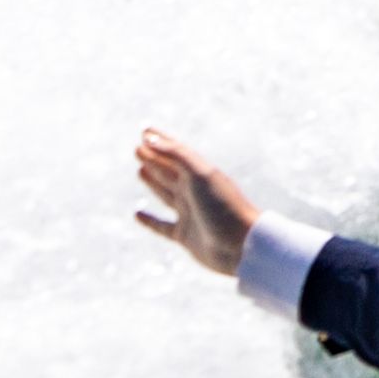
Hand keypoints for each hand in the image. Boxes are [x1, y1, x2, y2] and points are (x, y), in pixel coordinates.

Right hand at [130, 131, 262, 277]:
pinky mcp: (185, 236)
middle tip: (137, 148)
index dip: (161, 141)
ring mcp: (191, 214)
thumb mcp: (200, 174)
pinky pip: (163, 226)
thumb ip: (176, 154)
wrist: (242, 247)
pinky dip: (150, 221)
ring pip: (167, 194)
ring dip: (154, 181)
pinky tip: (137, 214)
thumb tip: (148, 138)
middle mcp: (196, 192)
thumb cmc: (224, 207)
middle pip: (171, 171)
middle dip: (155, 159)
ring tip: (140, 170)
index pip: (178, 153)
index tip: (144, 131)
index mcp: (202, 174)